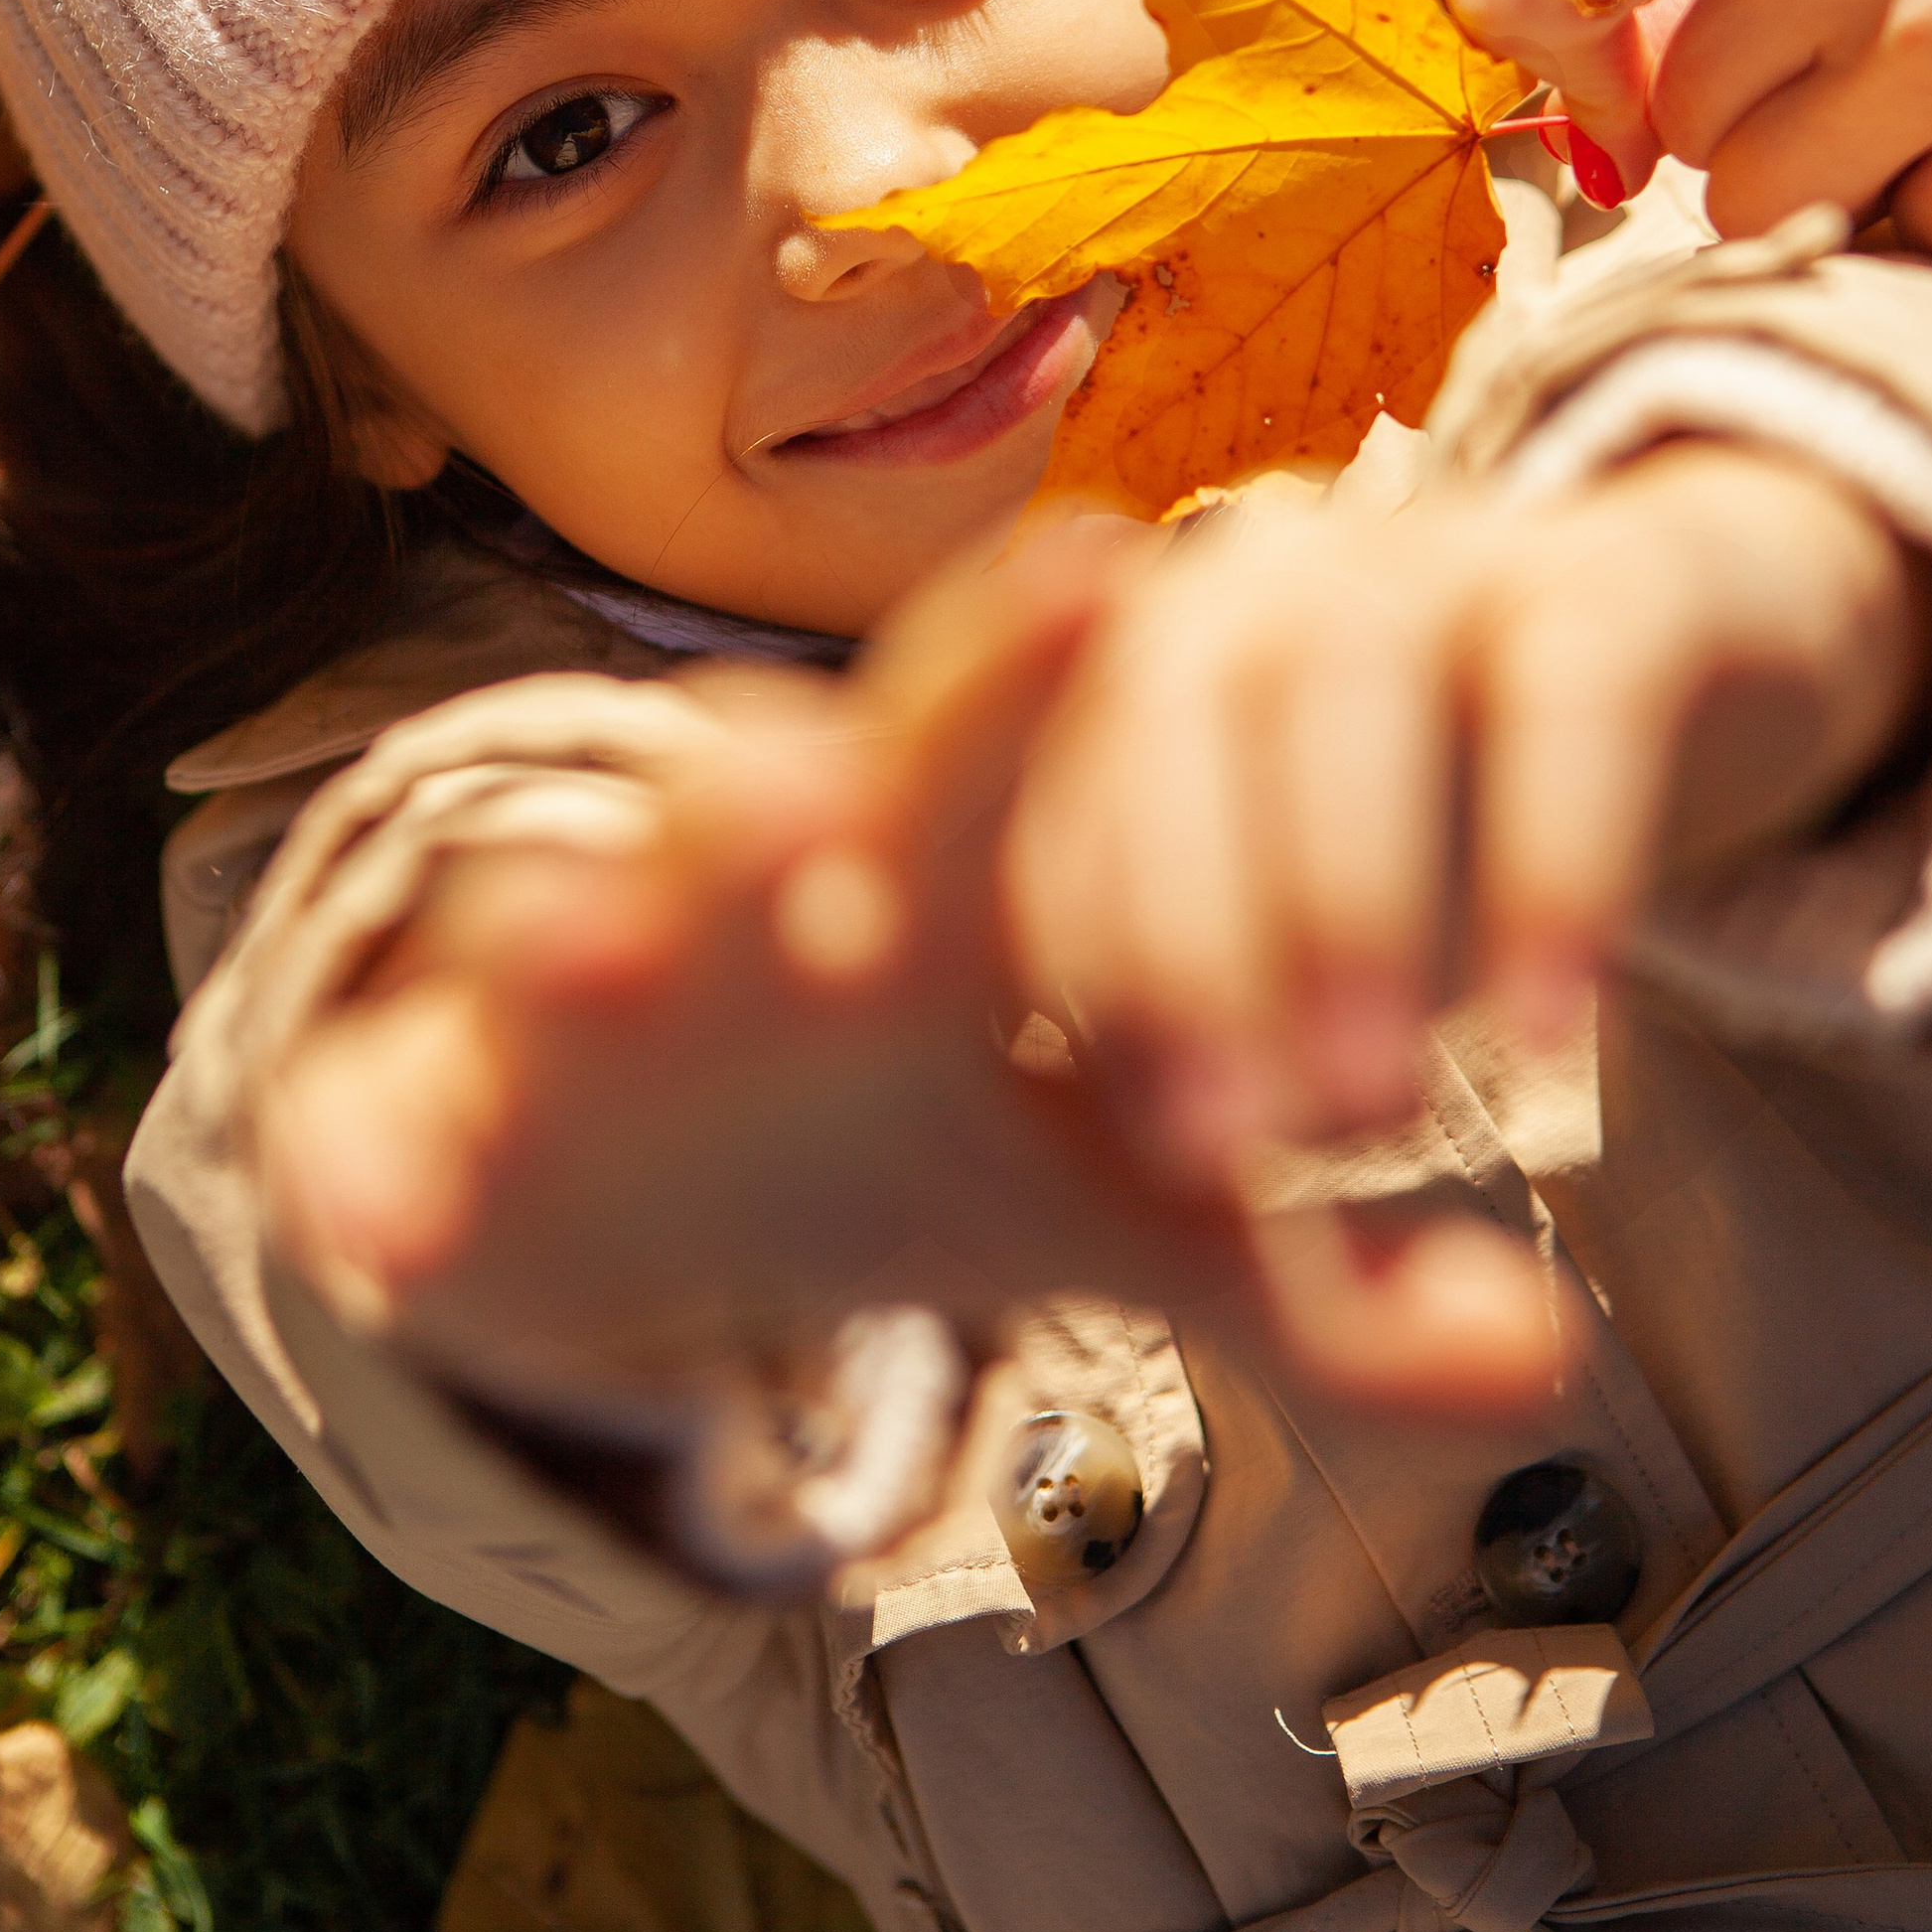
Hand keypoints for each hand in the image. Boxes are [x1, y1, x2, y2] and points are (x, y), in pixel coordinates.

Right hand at [255, 529, 1565, 1427]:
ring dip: (576, 925)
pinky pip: (390, 1123)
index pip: (999, 749)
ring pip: (572, 917)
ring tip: (597, 941)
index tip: (1118, 569)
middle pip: (773, 795)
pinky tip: (380, 1221)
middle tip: (839, 763)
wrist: (630, 1172)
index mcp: (927, 886)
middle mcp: (744, 901)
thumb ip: (1318, 1285)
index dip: (1043, 673)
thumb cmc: (908, 1126)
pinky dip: (378, 1165)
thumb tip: (1553, 1362)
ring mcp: (581, 993)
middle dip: (801, 767)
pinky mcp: (436, 1113)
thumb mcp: (1116, 1217)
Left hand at [997, 447, 1931, 1175]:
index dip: (1020, 915)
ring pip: (1343, 679)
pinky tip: (1547, 1035)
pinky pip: (1571, 692)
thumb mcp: (1326, 988)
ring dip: (1343, 901)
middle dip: (1175, 935)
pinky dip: (1553, 864)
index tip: (1001, 1058)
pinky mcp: (1621, 578)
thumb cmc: (1436, 842)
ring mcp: (1438, 559)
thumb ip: (1263, 1147)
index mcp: (1136, 664)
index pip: (1037, 774)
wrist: (1691, 642)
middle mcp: (1263, 581)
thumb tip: (1268, 1326)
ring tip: (1368, 1119)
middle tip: (1218, 1158)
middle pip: (1168, 707)